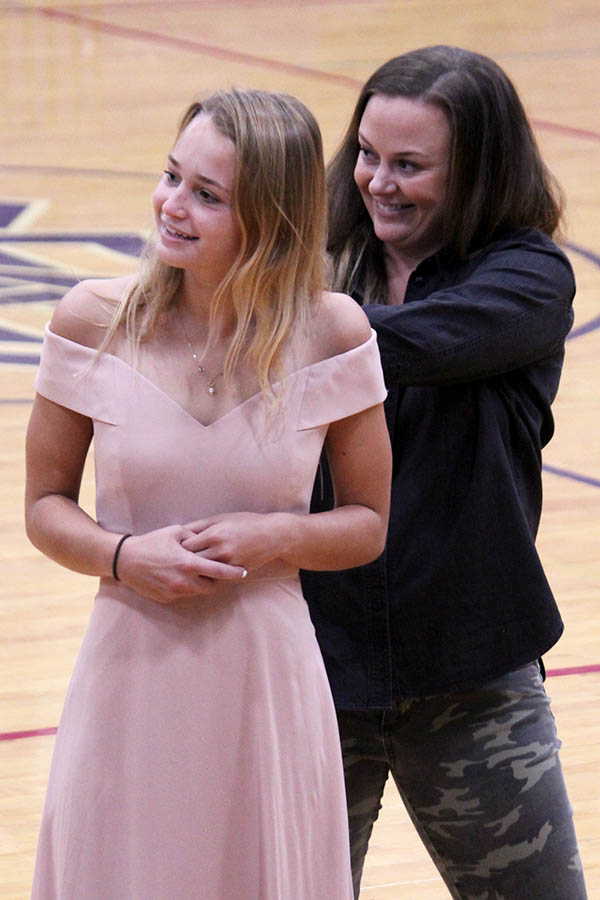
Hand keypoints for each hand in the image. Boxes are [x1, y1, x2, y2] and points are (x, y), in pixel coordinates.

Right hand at [115, 524, 247, 603]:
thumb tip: (209, 538)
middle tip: (216, 570)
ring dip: (201, 584)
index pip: (219, 571)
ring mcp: (175, 592)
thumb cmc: (151, 542)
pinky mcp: (167, 598)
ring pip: (198, 592)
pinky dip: (186, 587)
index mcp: (189, 563)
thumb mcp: (175, 532)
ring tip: (196, 572)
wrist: (125, 560)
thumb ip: (196, 536)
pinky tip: (178, 576)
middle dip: (216, 580)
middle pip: (212, 587)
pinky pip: (183, 594)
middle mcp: (184, 581)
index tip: (244, 572)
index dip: (234, 573)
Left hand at [182, 512, 285, 572]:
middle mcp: (220, 550)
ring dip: (198, 570)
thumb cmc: (245, 522)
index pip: (186, 546)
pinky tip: (208, 571)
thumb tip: (180, 531)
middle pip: (192, 562)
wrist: (272, 535)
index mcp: (214, 534)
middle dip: (186, 561)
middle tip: (180, 561)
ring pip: (204, 572)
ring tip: (192, 568)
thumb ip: (200, 525)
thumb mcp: (221, 518)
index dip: (180, 547)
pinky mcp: (236, 572)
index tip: (178, 548)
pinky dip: (211, 575)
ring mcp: (229, 563)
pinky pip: (218, 577)